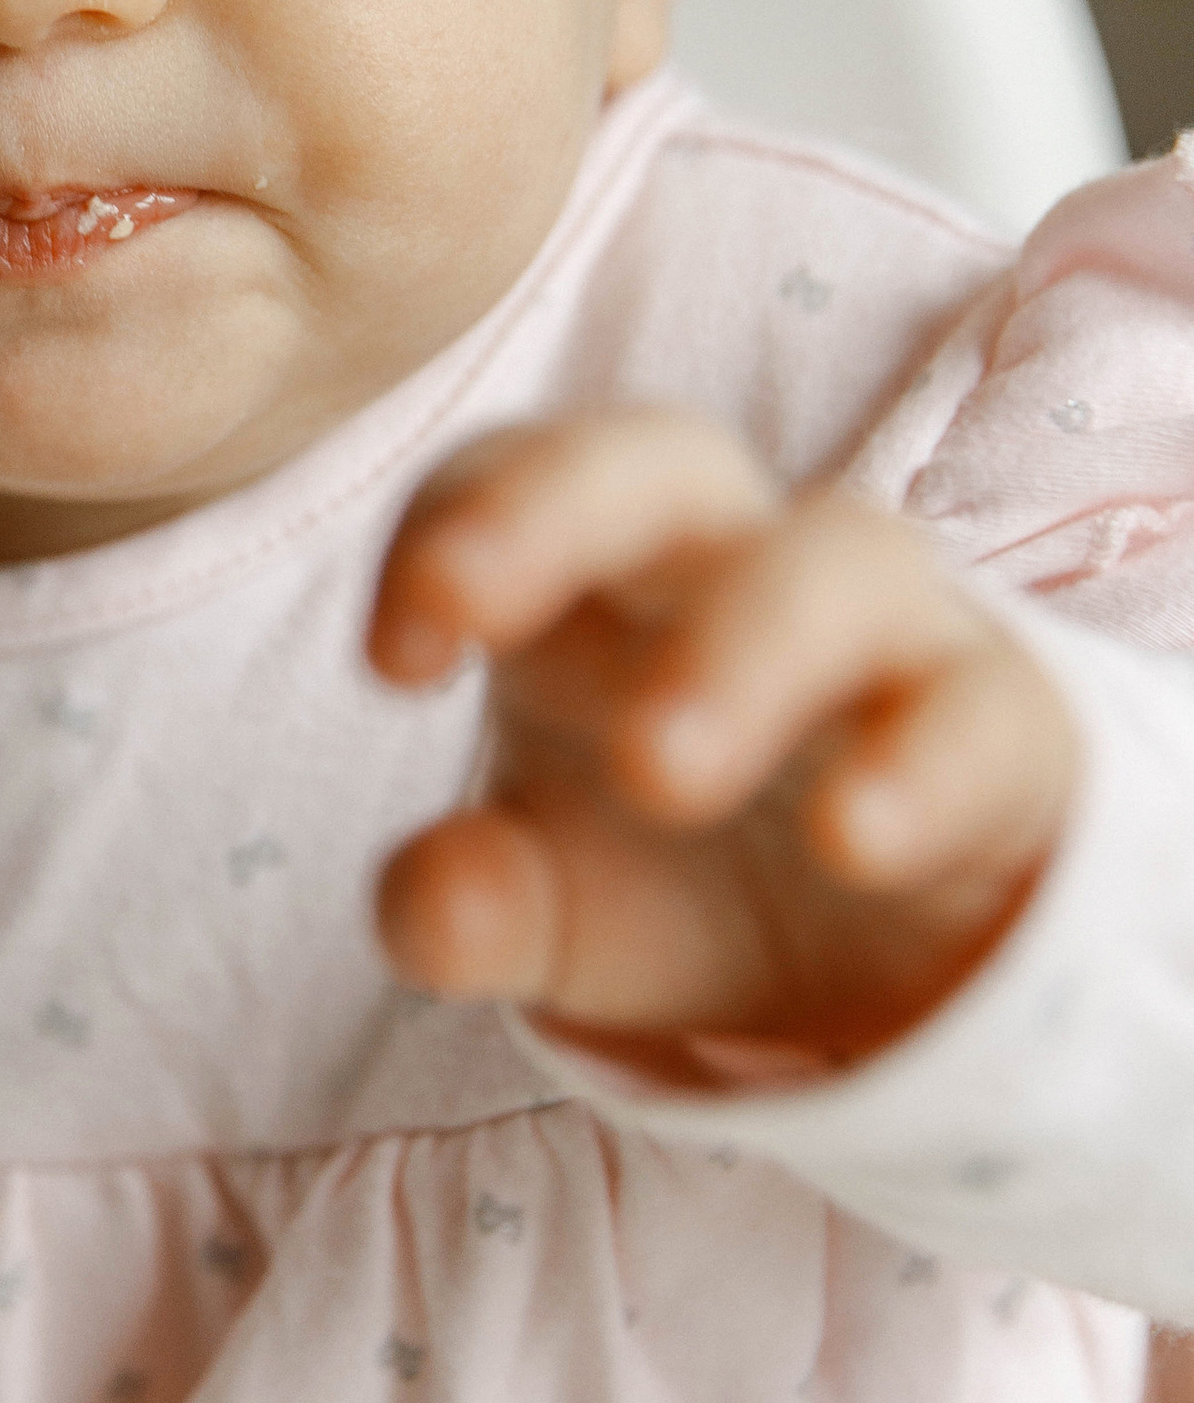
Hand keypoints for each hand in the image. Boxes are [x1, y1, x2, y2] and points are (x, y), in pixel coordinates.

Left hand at [365, 411, 1077, 1084]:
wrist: (901, 940)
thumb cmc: (689, 866)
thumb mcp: (555, 913)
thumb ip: (467, 911)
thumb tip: (431, 901)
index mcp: (593, 585)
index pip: (508, 480)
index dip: (448, 528)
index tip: (392, 662)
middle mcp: (735, 570)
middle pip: (662, 462)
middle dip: (558, 512)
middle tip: (471, 614)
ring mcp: (887, 635)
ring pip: (838, 561)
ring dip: (742, 646)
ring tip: (656, 773)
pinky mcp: (1010, 734)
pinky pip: (986, 710)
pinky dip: (924, 763)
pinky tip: (854, 842)